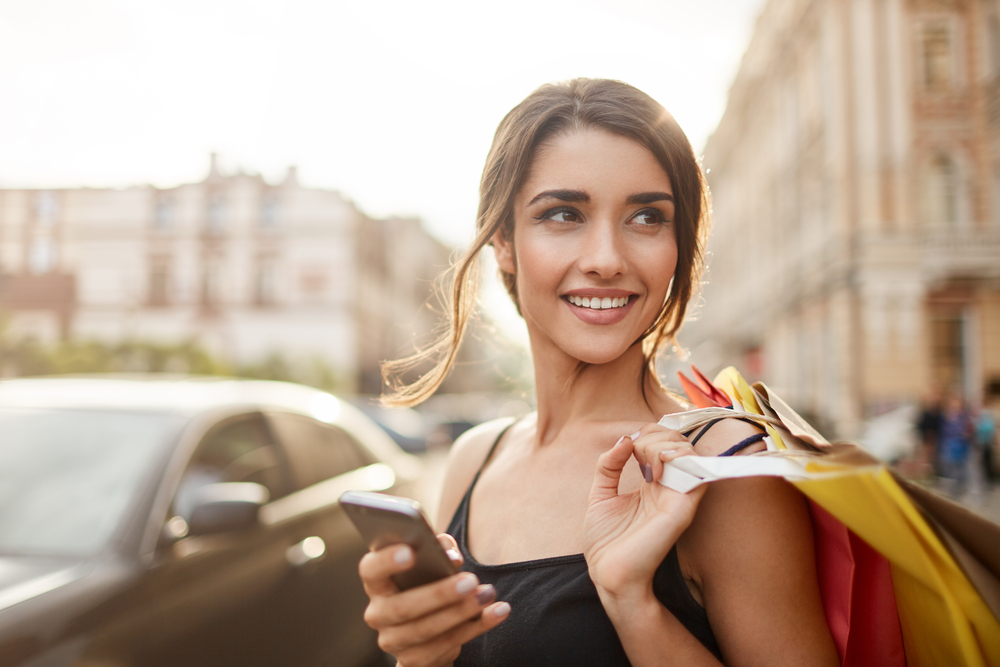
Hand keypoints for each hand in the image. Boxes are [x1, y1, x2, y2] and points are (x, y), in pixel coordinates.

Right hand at [359, 534, 509, 666]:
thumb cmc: (428, 582)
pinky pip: (446, 647)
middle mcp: (377, 614)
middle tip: (470, 581)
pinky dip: (476, 627)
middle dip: (439, 594)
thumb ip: (439, 549)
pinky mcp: (413, 662)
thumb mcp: (432, 562)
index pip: (370, 569)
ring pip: (426, 630)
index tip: (412, 551)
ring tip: (488, 594)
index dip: (387, 561)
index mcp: (377, 582)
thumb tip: (451, 556)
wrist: (426, 631)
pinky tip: (497, 612)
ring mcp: (393, 641)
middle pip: (403, 607)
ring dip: (461, 613)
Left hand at [584, 425, 705, 601]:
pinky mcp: (683, 508)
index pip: (662, 442)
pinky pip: (696, 472)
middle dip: (653, 435)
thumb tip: (624, 438)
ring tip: (645, 463)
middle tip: (636, 454)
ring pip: (687, 450)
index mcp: (652, 484)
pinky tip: (655, 467)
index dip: (646, 433)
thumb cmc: (605, 542)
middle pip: (676, 440)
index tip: (627, 447)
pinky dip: (678, 458)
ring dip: (662, 445)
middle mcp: (669, 487)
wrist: (608, 574)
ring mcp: (678, 496)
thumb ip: (608, 465)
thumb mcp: (600, 495)